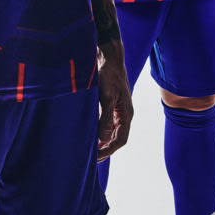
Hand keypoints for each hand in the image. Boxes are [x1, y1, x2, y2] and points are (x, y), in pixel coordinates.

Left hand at [96, 39, 132, 161]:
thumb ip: (106, 118)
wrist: (108, 56)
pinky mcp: (110, 102)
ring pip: (111, 130)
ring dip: (102, 140)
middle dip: (105, 149)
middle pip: (116, 137)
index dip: (108, 150)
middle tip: (90, 158)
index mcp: (126, 113)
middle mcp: (123, 113)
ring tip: (89, 149)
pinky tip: (89, 132)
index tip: (95, 158)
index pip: (120, 140)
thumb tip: (103, 138)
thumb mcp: (107, 96)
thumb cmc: (108, 74)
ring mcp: (117, 108)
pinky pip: (106, 121)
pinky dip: (99, 130)